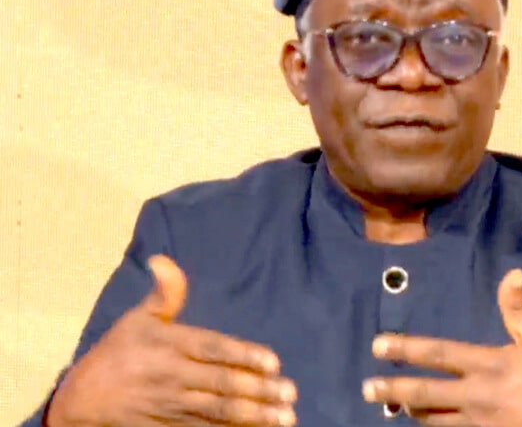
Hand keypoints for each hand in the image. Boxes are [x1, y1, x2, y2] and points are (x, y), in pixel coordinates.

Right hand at [47, 255, 296, 426]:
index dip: (243, 355)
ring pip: (219, 412)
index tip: (274, 362)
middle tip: (290, 392)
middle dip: (259, 390)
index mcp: (169, 346)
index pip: (213, 350)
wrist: (83, 400)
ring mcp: (173, 406)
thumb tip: (164, 259)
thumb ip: (164, 294)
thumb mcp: (138, 318)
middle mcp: (173, 377)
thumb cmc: (118, 352)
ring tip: (286, 417)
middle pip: (222, 384)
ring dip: (255, 415)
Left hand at [362, 269, 521, 426]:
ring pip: (433, 420)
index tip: (378, 345)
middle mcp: (477, 395)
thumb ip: (519, 310)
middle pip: (425, 393)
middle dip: (393, 388)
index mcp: (489, 364)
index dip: (406, 348)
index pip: (438, 353)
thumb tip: (512, 274)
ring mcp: (479, 424)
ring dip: (410, 412)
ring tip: (391, 406)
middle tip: (367, 387)